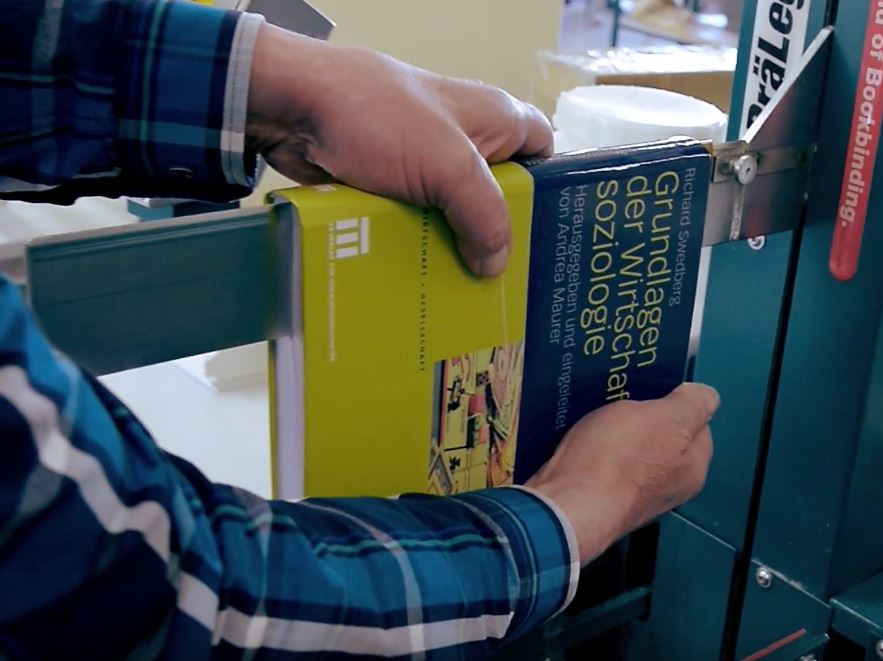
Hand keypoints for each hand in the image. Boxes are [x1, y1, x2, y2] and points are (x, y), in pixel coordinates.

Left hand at [246, 24, 553, 276]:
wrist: (295, 109)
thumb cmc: (378, 115)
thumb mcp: (449, 166)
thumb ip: (484, 215)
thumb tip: (496, 264)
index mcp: (494, 119)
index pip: (544, 151)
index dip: (551, 189)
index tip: (552, 235)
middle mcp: (464, 140)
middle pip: (498, 195)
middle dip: (500, 236)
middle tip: (508, 283)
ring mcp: (425, 164)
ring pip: (455, 216)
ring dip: (455, 250)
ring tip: (466, 295)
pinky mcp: (393, 185)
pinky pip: (418, 224)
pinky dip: (418, 249)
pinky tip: (423, 283)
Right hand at [527, 383, 718, 564]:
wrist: (568, 504)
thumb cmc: (618, 461)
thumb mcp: (666, 418)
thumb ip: (693, 404)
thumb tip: (706, 396)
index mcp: (692, 468)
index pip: (697, 426)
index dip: (677, 404)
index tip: (655, 393)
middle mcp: (669, 487)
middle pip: (662, 438)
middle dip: (644, 419)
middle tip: (622, 405)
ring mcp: (634, 494)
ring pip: (631, 450)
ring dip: (615, 432)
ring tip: (597, 418)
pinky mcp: (602, 496)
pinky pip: (604, 463)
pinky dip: (594, 449)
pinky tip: (581, 440)